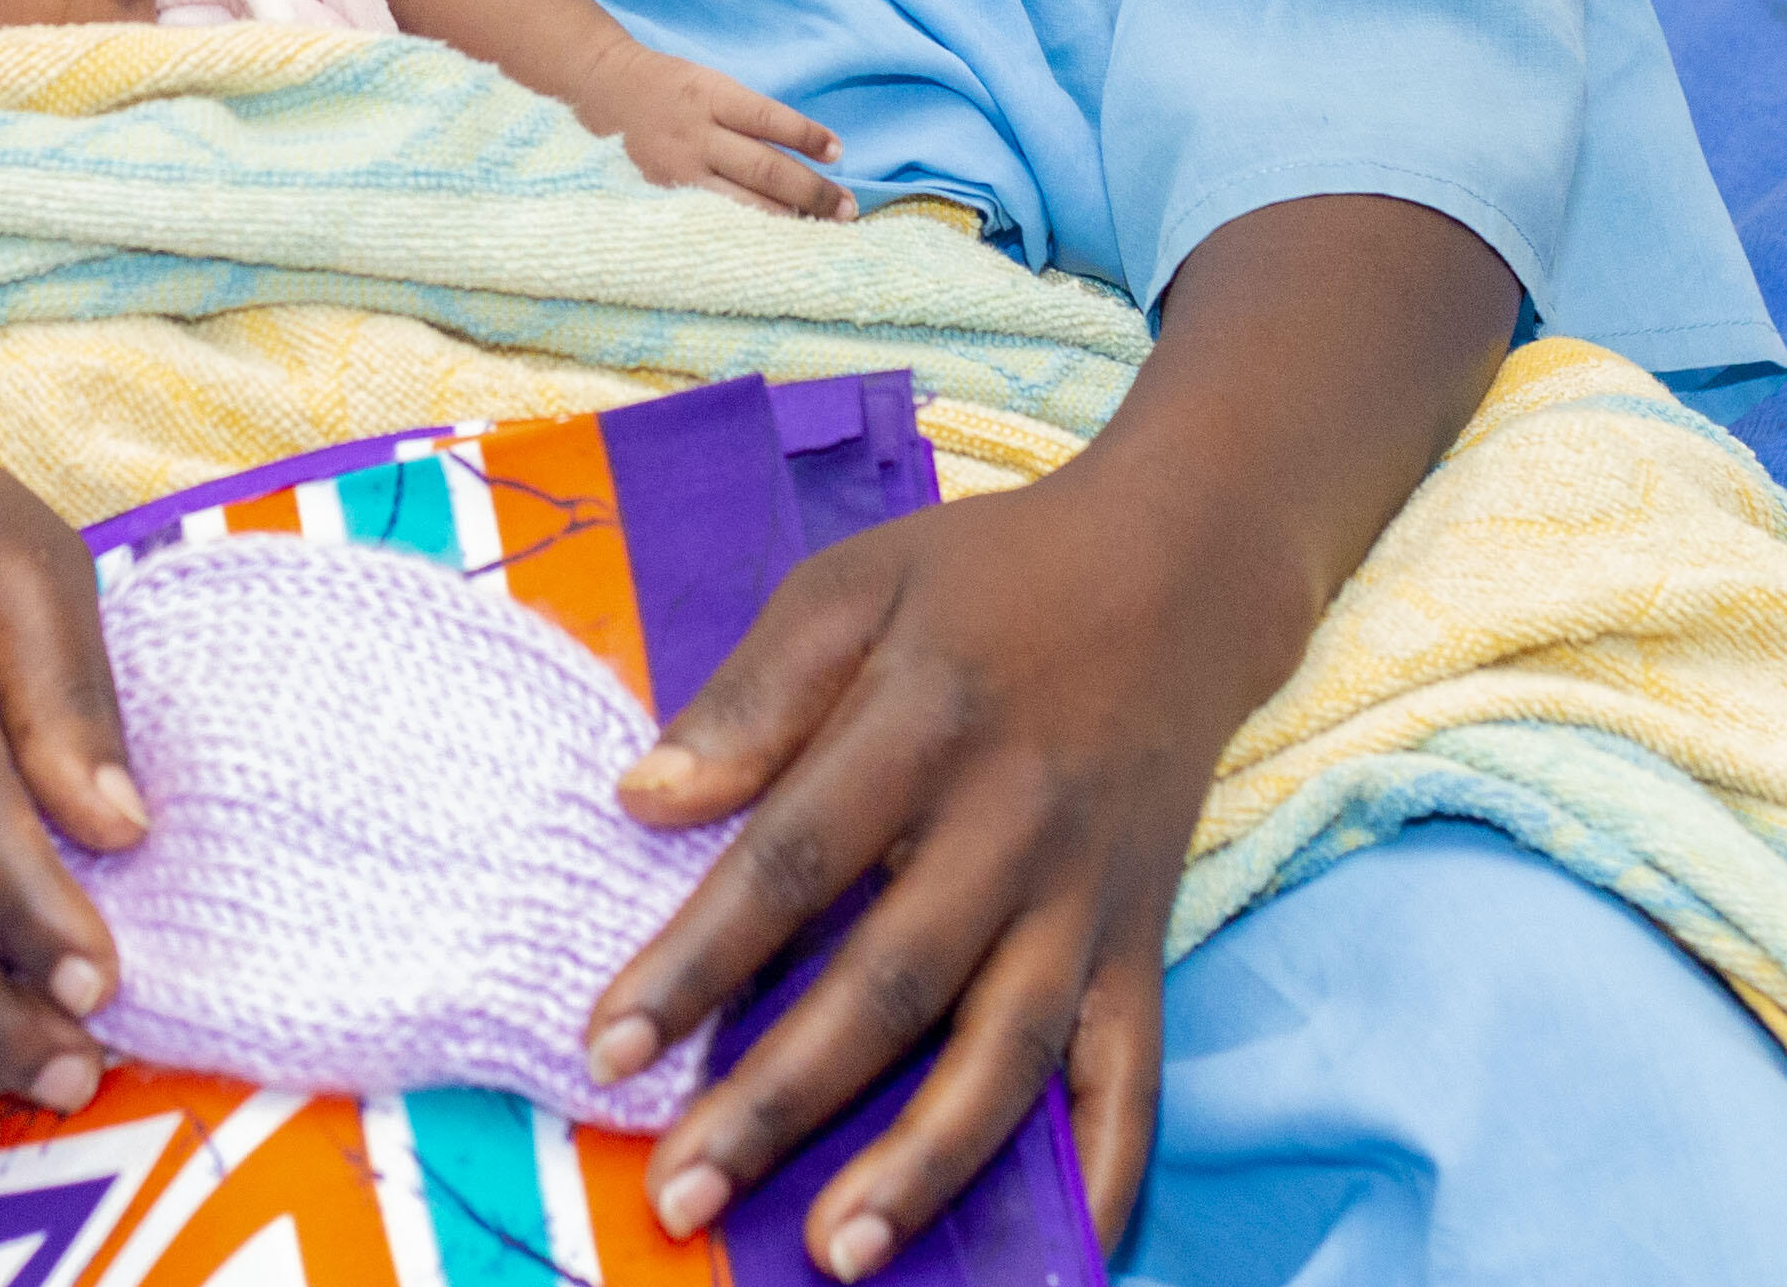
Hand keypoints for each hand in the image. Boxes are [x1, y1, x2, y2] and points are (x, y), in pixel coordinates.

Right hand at [564, 39, 853, 216]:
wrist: (598, 90)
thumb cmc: (667, 87)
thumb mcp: (708, 83)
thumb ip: (747, 116)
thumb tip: (805, 153)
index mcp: (708, 96)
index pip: (768, 119)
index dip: (807, 136)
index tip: (838, 151)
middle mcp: (695, 134)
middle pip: (764, 169)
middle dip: (812, 192)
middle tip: (848, 209)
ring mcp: (676, 171)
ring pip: (742, 203)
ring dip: (788, 218)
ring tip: (823, 230)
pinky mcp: (662, 197)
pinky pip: (713, 220)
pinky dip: (747, 234)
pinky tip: (773, 245)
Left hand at [581, 462, 1276, 1270]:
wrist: (1178, 570)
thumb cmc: (987, 582)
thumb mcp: (854, 585)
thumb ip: (752, 695)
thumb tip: (641, 798)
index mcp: (923, 724)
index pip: (790, 862)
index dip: (696, 962)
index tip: (608, 1048)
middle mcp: (1012, 826)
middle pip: (890, 983)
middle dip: (781, 1100)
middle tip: (683, 1190)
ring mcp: (1087, 898)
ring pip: (1007, 1053)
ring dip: (924, 1165)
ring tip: (836, 1253)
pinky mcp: (1143, 945)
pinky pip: (1133, 1080)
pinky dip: (1106, 1176)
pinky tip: (1063, 1264)